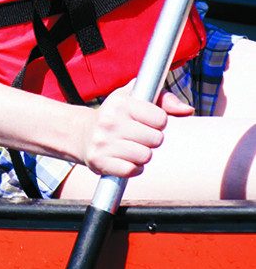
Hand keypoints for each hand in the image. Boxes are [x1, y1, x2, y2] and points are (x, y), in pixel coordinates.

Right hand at [76, 81, 192, 178]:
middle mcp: (109, 121)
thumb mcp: (135, 98)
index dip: (158, 122)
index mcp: (121, 102)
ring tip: (130, 147)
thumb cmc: (116, 115)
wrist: (81, 133)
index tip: (146, 122)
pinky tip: (124, 159)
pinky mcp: (99, 161)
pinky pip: (132, 170)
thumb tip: (187, 110)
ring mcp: (102, 142)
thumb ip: (164, 99)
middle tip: (137, 136)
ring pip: (145, 156)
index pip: (161, 119)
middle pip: (156, 140)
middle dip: (151, 140)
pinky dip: (132, 168)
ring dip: (142, 155)